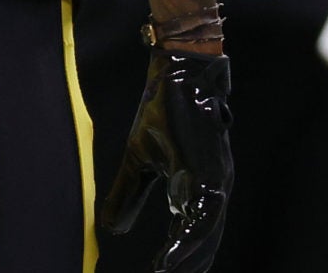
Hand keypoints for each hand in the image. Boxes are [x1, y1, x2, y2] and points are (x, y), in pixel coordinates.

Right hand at [100, 47, 232, 269]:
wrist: (175, 75)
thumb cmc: (160, 112)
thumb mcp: (136, 159)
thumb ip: (127, 194)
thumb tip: (111, 228)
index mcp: (198, 187)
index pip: (193, 231)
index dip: (180, 254)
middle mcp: (213, 189)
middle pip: (205, 240)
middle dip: (188, 265)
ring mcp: (216, 182)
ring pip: (207, 234)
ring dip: (189, 260)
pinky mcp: (210, 173)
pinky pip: (203, 217)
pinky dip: (190, 240)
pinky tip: (173, 255)